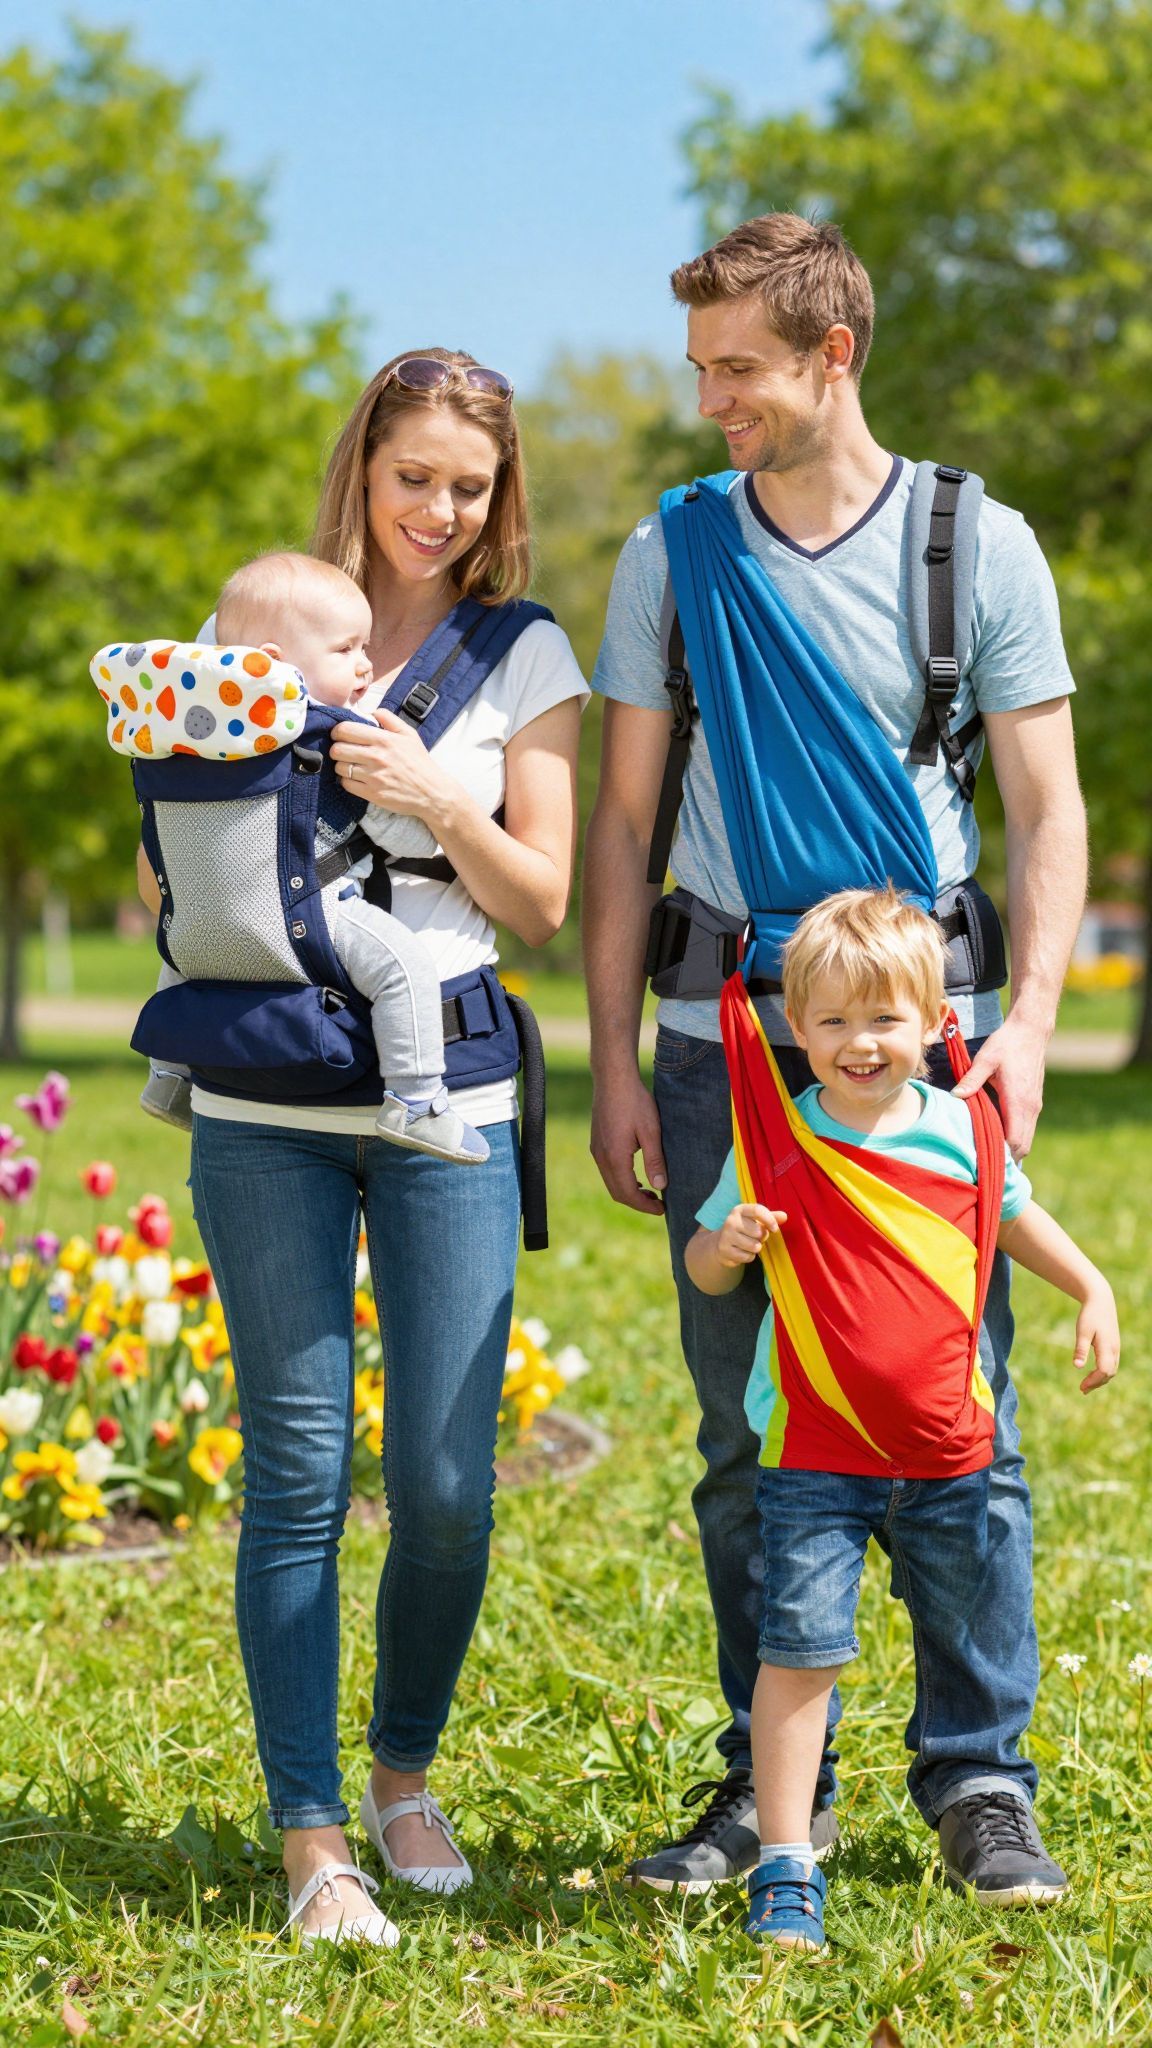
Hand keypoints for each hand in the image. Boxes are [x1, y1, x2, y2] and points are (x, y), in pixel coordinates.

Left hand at [330, 708, 454, 820]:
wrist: (431, 792)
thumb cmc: (419, 763)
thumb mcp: (409, 734)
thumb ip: (389, 718)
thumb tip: (371, 712)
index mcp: (384, 739)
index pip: (345, 730)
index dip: (338, 731)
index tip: (341, 735)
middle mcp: (376, 757)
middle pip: (337, 749)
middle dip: (337, 749)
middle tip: (344, 751)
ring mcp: (373, 776)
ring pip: (340, 767)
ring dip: (342, 766)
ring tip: (352, 766)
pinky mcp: (371, 793)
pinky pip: (346, 784)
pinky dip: (348, 781)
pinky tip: (356, 778)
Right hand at [590, 1068, 666, 1214]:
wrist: (613, 1078)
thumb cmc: (635, 1102)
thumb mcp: (651, 1131)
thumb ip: (655, 1161)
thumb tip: (660, 1187)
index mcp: (615, 1157)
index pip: (628, 1194)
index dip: (645, 1206)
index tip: (662, 1210)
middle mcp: (601, 1157)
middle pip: (617, 1192)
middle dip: (637, 1203)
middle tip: (658, 1204)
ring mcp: (596, 1150)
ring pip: (611, 1182)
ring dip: (629, 1191)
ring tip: (650, 1191)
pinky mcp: (596, 1143)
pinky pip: (607, 1170)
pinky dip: (621, 1179)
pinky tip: (636, 1174)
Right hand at [717, 1203, 786, 1266]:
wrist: (721, 1241)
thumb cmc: (744, 1228)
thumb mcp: (756, 1220)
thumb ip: (770, 1217)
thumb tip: (785, 1216)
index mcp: (739, 1210)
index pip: (758, 1210)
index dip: (770, 1220)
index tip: (775, 1229)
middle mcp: (731, 1221)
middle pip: (758, 1231)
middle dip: (762, 1237)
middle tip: (755, 1237)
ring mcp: (726, 1236)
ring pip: (754, 1246)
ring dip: (756, 1248)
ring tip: (749, 1244)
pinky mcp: (724, 1250)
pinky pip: (747, 1257)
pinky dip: (749, 1257)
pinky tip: (742, 1251)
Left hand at [950, 1013, 1047, 1160]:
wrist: (1031, 1031)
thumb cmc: (1007, 1044)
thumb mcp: (985, 1059)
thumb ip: (971, 1080)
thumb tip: (956, 1096)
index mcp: (1018, 1100)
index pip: (1014, 1140)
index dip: (1001, 1154)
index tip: (982, 1160)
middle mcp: (1030, 1107)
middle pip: (1023, 1147)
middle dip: (1006, 1158)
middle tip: (982, 1162)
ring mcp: (1034, 1106)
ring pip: (1026, 1139)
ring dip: (1011, 1148)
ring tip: (988, 1153)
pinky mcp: (1034, 1102)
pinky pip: (1026, 1129)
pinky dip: (1015, 1137)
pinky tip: (997, 1135)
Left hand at [1073, 1284, 1119, 1392]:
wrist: (1101, 1300)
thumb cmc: (1090, 1315)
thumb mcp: (1082, 1331)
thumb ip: (1080, 1349)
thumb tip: (1077, 1367)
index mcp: (1107, 1347)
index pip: (1103, 1371)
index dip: (1093, 1381)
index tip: (1081, 1387)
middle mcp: (1114, 1350)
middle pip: (1109, 1374)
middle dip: (1096, 1383)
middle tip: (1082, 1389)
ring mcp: (1115, 1348)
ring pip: (1111, 1370)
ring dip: (1100, 1380)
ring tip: (1085, 1386)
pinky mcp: (1113, 1346)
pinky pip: (1111, 1364)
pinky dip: (1103, 1373)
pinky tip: (1092, 1374)